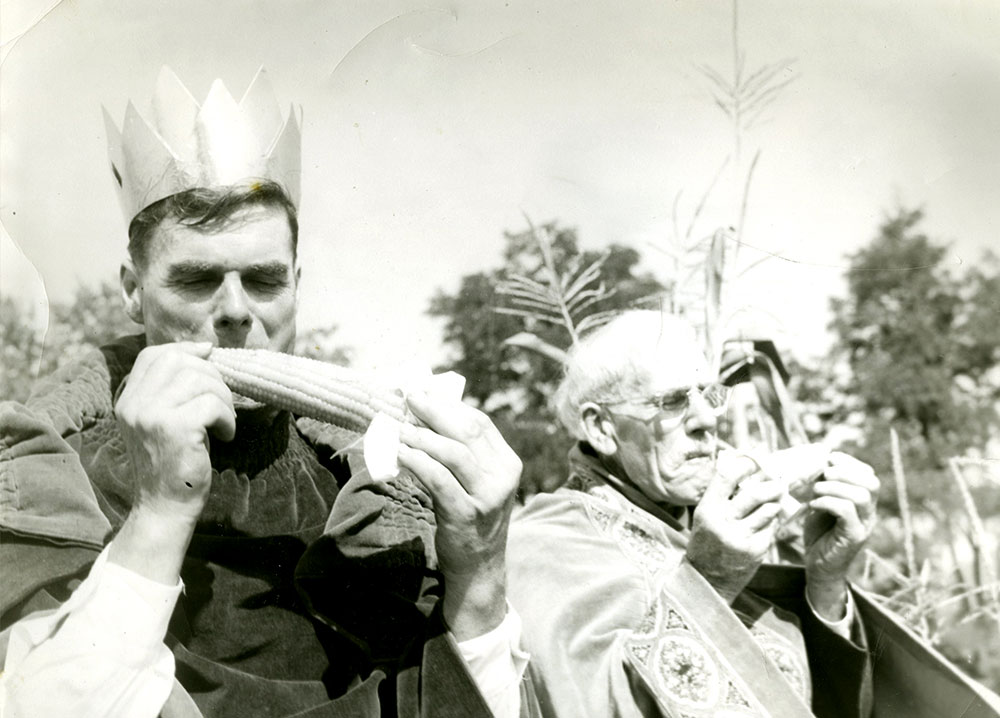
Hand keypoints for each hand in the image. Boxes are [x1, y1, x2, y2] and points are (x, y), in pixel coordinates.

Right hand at [110, 342, 234, 582]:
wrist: (165, 506)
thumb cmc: (174, 462)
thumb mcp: (165, 419)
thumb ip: (173, 388)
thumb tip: (205, 349)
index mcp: (128, 399)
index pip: (154, 355)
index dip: (185, 349)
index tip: (209, 355)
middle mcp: (134, 403)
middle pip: (181, 362)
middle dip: (212, 376)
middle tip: (221, 404)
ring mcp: (150, 415)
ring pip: (201, 380)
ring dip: (223, 400)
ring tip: (223, 423)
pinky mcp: (174, 428)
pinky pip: (212, 404)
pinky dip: (227, 419)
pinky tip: (224, 436)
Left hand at [397, 392, 521, 639]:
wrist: (478, 567)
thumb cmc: (469, 517)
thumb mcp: (475, 482)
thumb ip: (462, 452)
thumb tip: (425, 414)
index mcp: (508, 463)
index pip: (479, 423)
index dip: (448, 405)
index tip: (421, 393)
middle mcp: (503, 477)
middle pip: (466, 432)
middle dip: (433, 411)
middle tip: (406, 399)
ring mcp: (487, 496)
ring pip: (453, 452)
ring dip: (420, 435)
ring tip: (396, 426)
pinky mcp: (465, 514)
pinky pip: (437, 478)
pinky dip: (416, 460)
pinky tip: (398, 452)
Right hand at [687, 464, 783, 602]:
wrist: (707, 580)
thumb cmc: (706, 542)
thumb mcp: (705, 516)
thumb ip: (720, 494)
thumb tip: (739, 465)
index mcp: (707, 509)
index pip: (726, 477)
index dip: (743, 465)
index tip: (755, 461)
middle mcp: (723, 522)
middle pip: (754, 493)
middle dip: (771, 485)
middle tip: (779, 482)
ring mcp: (740, 537)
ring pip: (767, 510)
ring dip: (774, 503)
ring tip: (776, 499)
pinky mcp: (755, 550)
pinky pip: (771, 528)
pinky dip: (772, 521)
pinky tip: (768, 521)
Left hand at [803, 452, 878, 618]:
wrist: (819, 566)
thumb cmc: (819, 533)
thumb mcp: (822, 503)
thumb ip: (826, 485)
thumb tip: (819, 460)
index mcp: (864, 502)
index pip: (869, 474)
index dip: (850, 462)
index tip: (829, 459)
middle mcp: (870, 513)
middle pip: (871, 482)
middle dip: (844, 472)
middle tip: (822, 475)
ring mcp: (864, 525)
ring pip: (860, 496)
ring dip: (834, 487)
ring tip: (815, 491)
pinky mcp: (854, 537)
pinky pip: (847, 512)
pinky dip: (828, 502)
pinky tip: (814, 505)